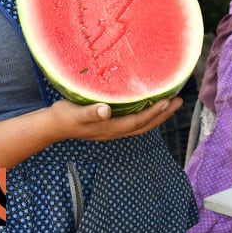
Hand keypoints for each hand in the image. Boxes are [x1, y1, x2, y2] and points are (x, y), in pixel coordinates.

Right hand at [50, 96, 181, 140]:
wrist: (53, 126)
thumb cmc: (63, 116)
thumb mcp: (75, 113)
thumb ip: (90, 112)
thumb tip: (106, 110)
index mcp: (110, 128)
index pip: (137, 121)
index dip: (153, 113)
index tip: (166, 102)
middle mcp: (115, 131)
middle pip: (145, 125)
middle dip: (163, 115)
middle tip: (179, 102)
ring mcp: (114, 129)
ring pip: (142, 125)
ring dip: (158, 115)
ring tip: (172, 104)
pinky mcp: (111, 125)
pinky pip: (135, 122)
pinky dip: (147, 115)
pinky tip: (151, 106)